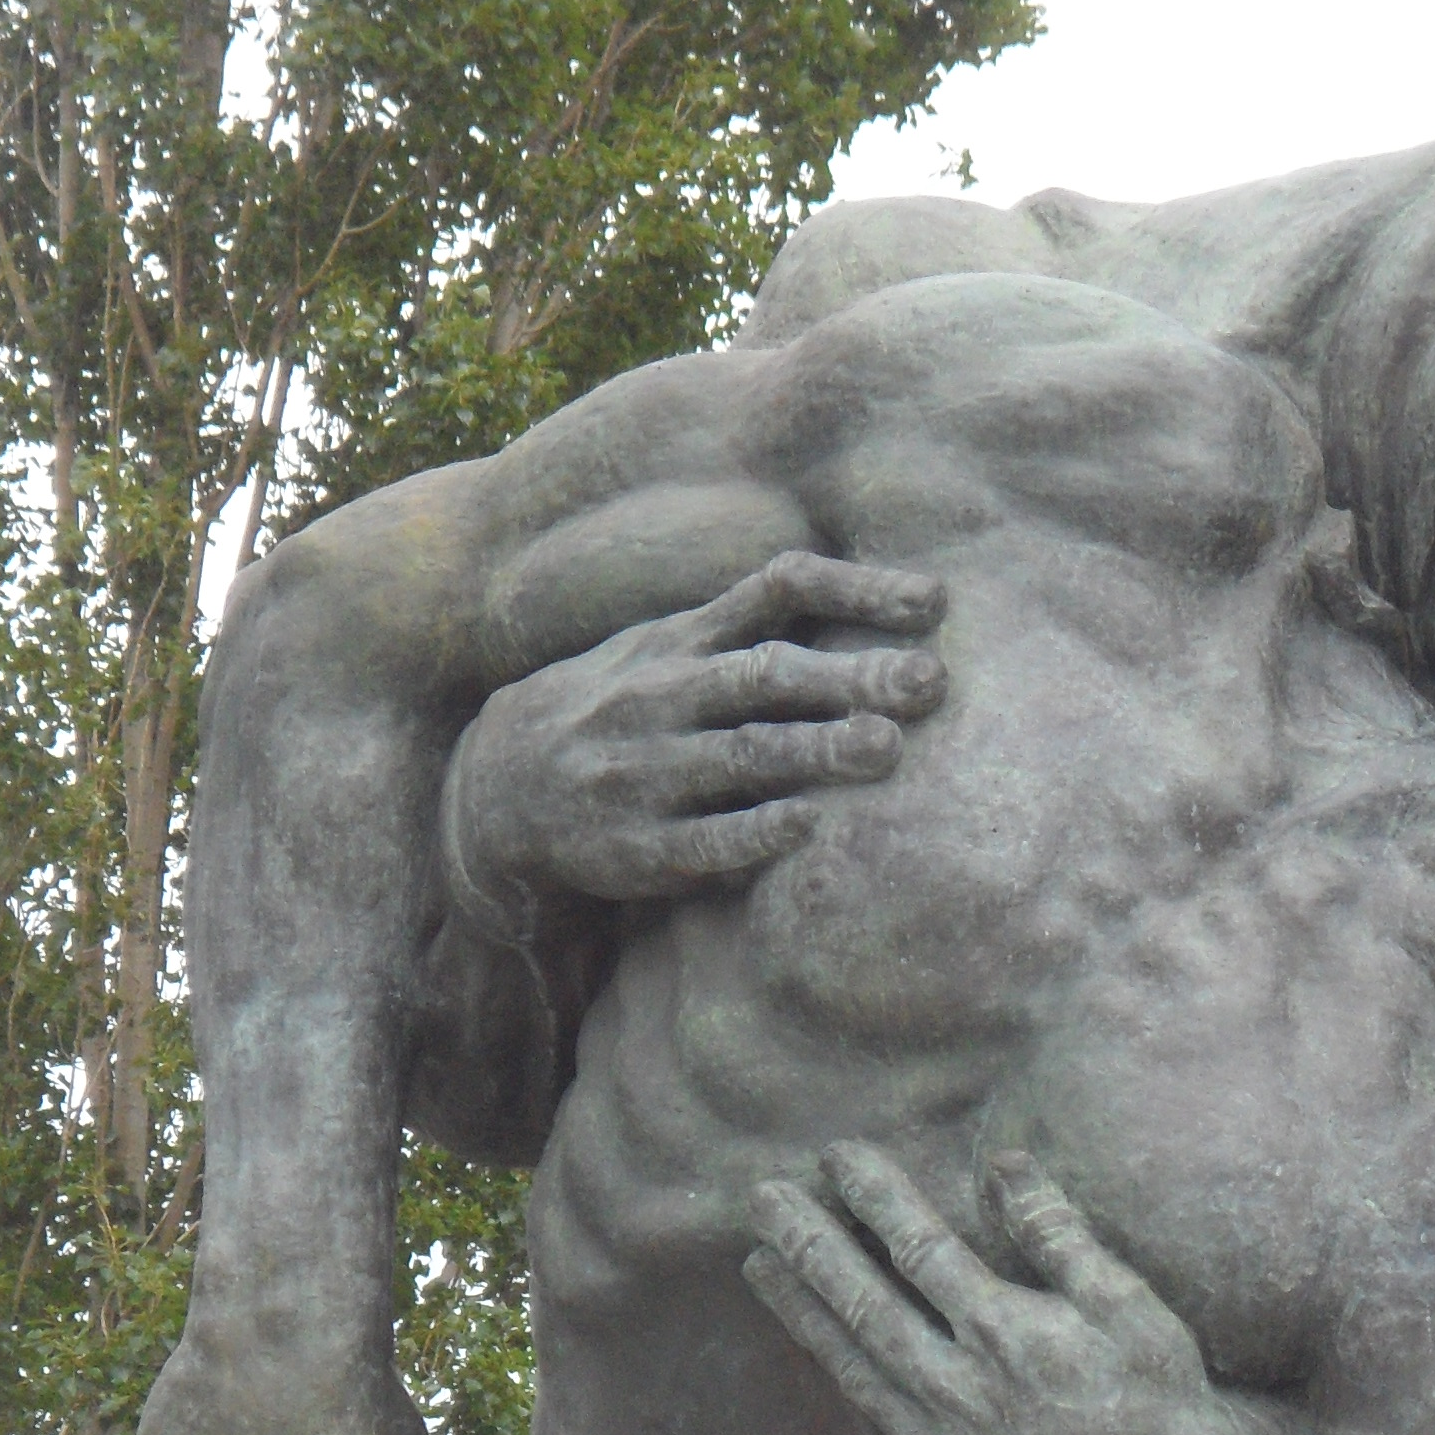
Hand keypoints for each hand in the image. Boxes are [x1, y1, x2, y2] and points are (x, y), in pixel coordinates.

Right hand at [449, 551, 946, 913]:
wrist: (498, 787)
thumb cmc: (612, 710)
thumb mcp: (662, 647)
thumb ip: (745, 625)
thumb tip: (861, 600)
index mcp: (684, 641)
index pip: (780, 590)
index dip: (859, 590)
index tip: (937, 604)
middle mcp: (668, 696)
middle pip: (770, 676)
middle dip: (851, 677)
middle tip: (929, 683)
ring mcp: (650, 771)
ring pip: (742, 754)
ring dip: (815, 750)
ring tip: (886, 749)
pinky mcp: (639, 845)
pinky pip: (704, 838)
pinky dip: (755, 831)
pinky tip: (807, 826)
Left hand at [743, 1142, 1290, 1434]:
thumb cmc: (1162, 1408)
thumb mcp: (1129, 1309)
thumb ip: (1059, 1236)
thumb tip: (1005, 1164)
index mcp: (1005, 1335)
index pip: (917, 1247)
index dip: (873, 1196)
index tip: (837, 1154)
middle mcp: (956, 1392)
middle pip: (859, 1302)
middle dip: (807, 1243)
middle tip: (760, 1197)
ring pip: (849, 1366)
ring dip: (800, 1310)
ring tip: (760, 1264)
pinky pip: (869, 1426)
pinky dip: (840, 1380)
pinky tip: (821, 1347)